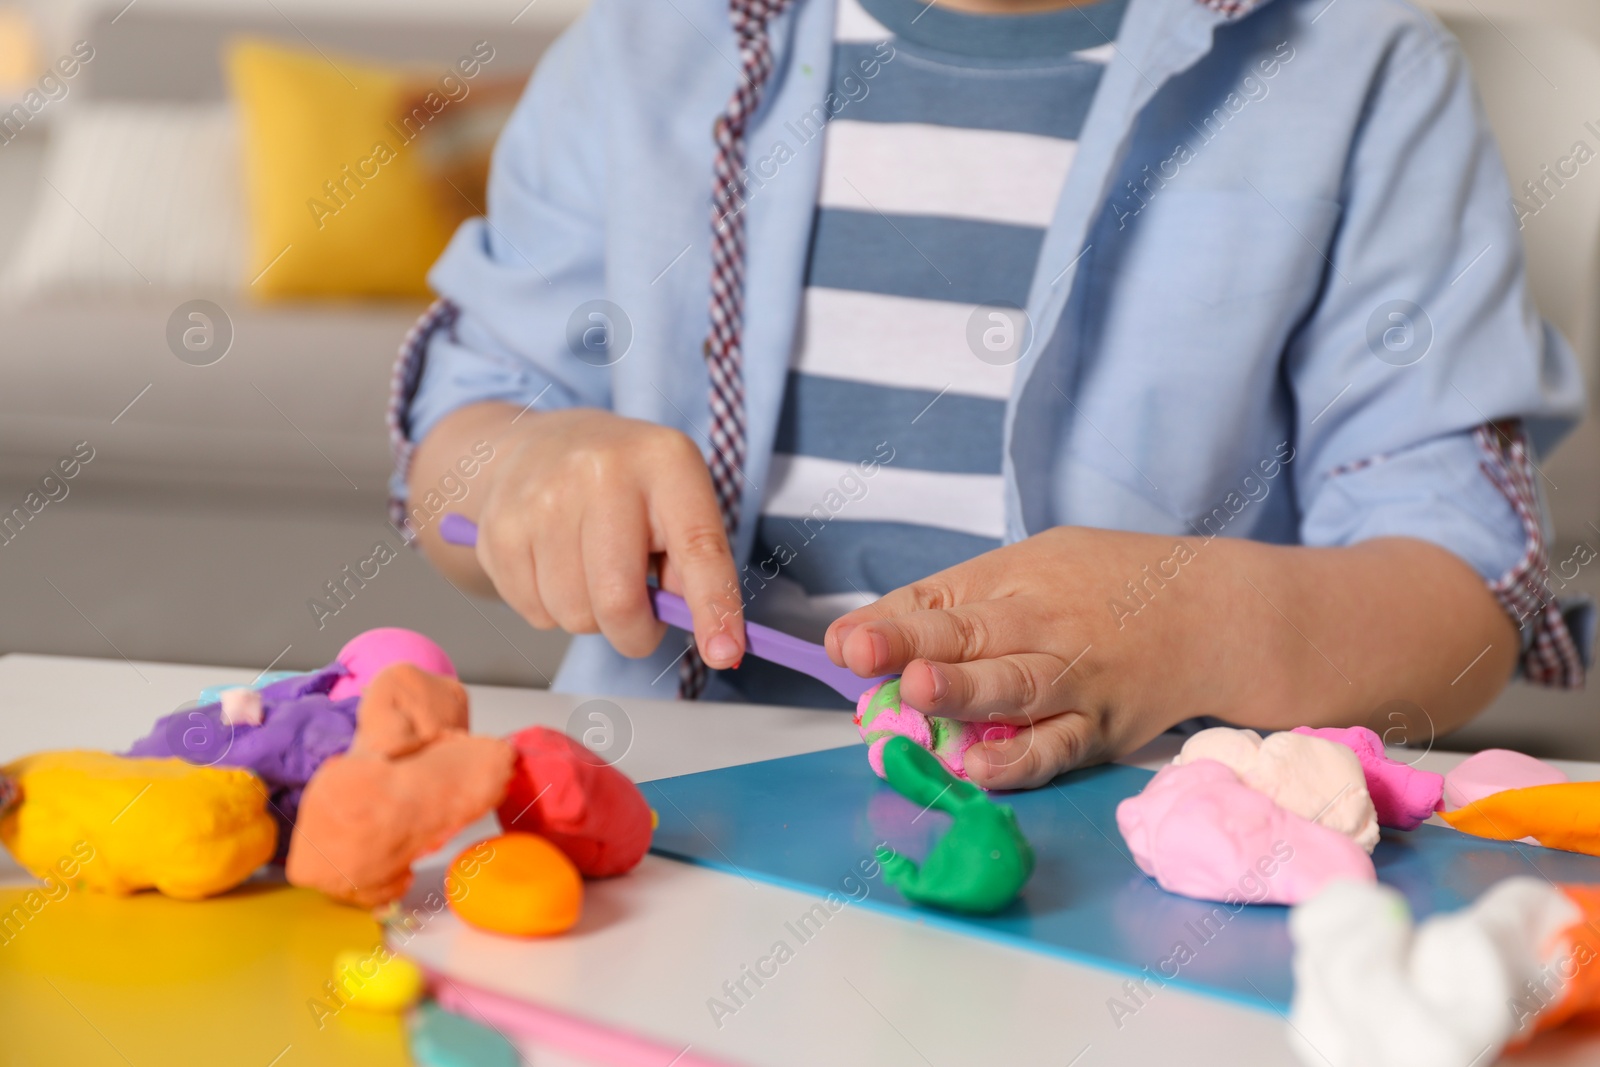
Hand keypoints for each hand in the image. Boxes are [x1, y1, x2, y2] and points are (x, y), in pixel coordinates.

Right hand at [465, 406, 743, 666]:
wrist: (538, 445)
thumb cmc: (625, 485)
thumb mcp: (677, 498)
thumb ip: (696, 563)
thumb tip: (712, 637)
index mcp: (664, 461)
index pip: (698, 548)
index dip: (714, 607)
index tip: (724, 653)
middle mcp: (601, 472)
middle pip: (618, 601)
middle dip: (634, 632)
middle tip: (639, 616)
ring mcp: (542, 499)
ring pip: (573, 615)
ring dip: (589, 616)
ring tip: (592, 572)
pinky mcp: (498, 529)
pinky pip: (535, 613)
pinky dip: (551, 608)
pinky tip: (557, 566)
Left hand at [825, 526, 1519, 790]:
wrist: (1219, 613)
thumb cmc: (1109, 588)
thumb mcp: (1038, 564)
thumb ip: (963, 601)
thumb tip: (881, 640)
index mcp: (1016, 577)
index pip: (938, 600)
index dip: (888, 623)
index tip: (842, 642)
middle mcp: (1040, 623)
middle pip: (968, 634)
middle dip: (909, 643)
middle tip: (859, 651)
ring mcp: (1074, 678)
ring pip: (1011, 686)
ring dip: (960, 692)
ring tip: (913, 696)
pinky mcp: (1101, 728)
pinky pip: (1055, 746)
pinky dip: (1018, 758)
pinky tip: (978, 767)